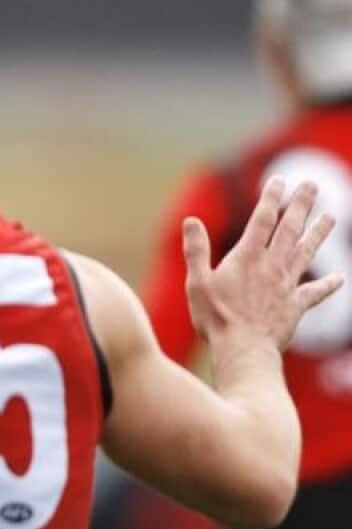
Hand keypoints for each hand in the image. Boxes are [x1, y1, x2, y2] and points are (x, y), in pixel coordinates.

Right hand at [183, 178, 343, 350]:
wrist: (244, 349)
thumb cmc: (216, 317)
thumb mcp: (197, 282)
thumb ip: (196, 250)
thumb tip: (191, 221)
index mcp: (247, 257)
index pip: (262, 220)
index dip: (271, 198)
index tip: (280, 180)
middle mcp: (271, 266)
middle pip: (290, 229)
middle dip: (301, 205)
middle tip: (312, 185)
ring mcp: (286, 286)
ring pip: (306, 253)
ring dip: (319, 234)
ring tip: (331, 217)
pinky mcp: (295, 306)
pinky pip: (315, 292)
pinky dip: (328, 285)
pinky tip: (340, 278)